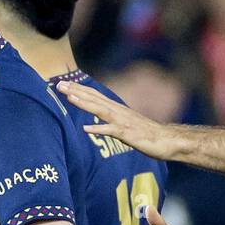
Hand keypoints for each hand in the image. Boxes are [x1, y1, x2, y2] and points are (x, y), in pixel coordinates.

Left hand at [55, 80, 180, 158]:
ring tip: (69, 98)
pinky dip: (99, 128)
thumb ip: (111, 120)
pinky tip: (86, 129)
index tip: (63, 84)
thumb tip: (97, 120)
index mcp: (116, 109)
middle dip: (76, 91)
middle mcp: (118, 111)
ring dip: (84, 103)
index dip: (78, 89)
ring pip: (100, 110)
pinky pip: (111, 131)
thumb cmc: (146, 134)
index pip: (94, 95)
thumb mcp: (125, 125)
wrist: (166, 140)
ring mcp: (123, 121)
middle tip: (58, 84)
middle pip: (93, 98)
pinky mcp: (128, 134)